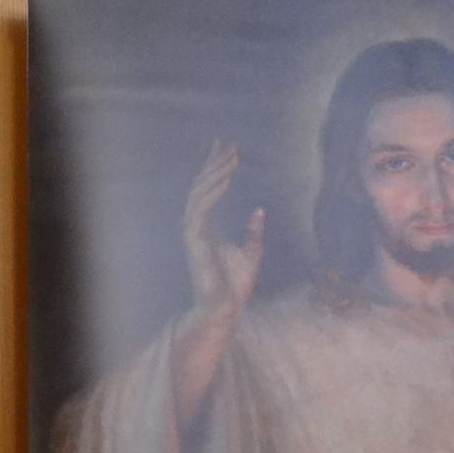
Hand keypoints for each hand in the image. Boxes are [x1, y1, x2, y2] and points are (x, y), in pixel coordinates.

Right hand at [182, 141, 264, 319]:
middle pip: (201, 186)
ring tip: (230, 157)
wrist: (226, 308)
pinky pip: (200, 210)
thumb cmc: (234, 285)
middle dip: (214, 164)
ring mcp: (193, 233)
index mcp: (208, 227)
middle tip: (228, 144)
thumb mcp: (251, 252)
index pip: (208, 190)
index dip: (215, 168)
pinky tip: (226, 180)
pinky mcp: (194, 241)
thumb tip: (259, 211)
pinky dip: (212, 193)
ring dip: (214, 173)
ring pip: (198, 194)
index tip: (226, 147)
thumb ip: (252, 232)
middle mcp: (197, 226)